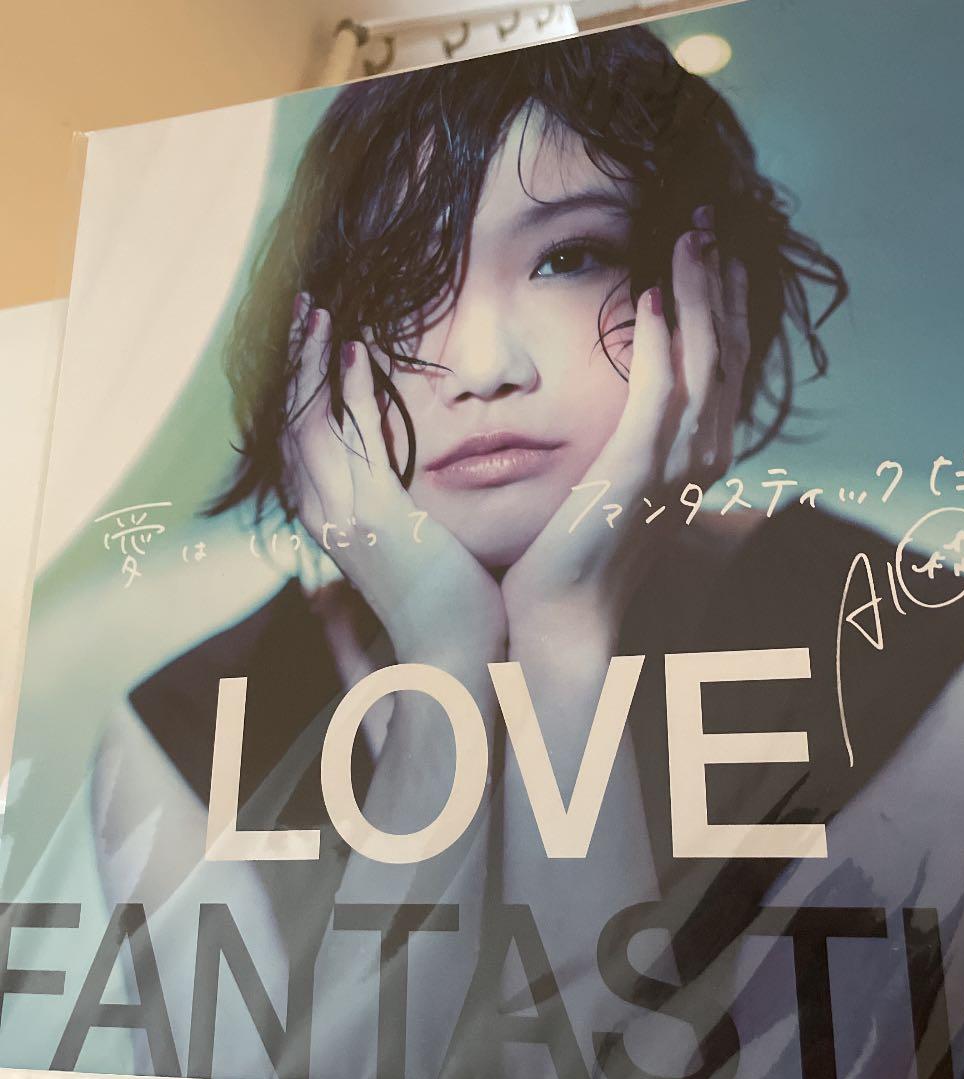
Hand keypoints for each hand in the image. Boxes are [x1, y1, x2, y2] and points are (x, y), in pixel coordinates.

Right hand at [282, 295, 507, 662]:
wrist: (451, 664)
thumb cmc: (439, 611)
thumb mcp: (405, 557)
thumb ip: (384, 523)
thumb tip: (374, 519)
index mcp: (332, 522)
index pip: (300, 443)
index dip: (296, 391)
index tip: (307, 346)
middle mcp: (327, 516)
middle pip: (291, 423)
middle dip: (292, 363)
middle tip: (301, 308)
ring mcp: (348, 517)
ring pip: (310, 424)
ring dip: (309, 364)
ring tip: (315, 311)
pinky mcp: (379, 519)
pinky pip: (356, 441)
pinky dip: (350, 393)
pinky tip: (355, 352)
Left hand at [501, 209, 749, 658]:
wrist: (569, 615)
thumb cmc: (589, 552)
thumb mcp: (628, 488)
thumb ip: (649, 445)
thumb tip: (648, 408)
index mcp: (703, 456)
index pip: (726, 364)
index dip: (726, 304)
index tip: (717, 251)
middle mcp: (704, 457)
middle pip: (726, 351)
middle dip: (719, 281)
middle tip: (709, 219)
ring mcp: (677, 466)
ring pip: (704, 361)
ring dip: (699, 293)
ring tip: (691, 234)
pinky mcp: (636, 471)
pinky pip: (658, 393)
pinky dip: (662, 342)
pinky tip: (653, 293)